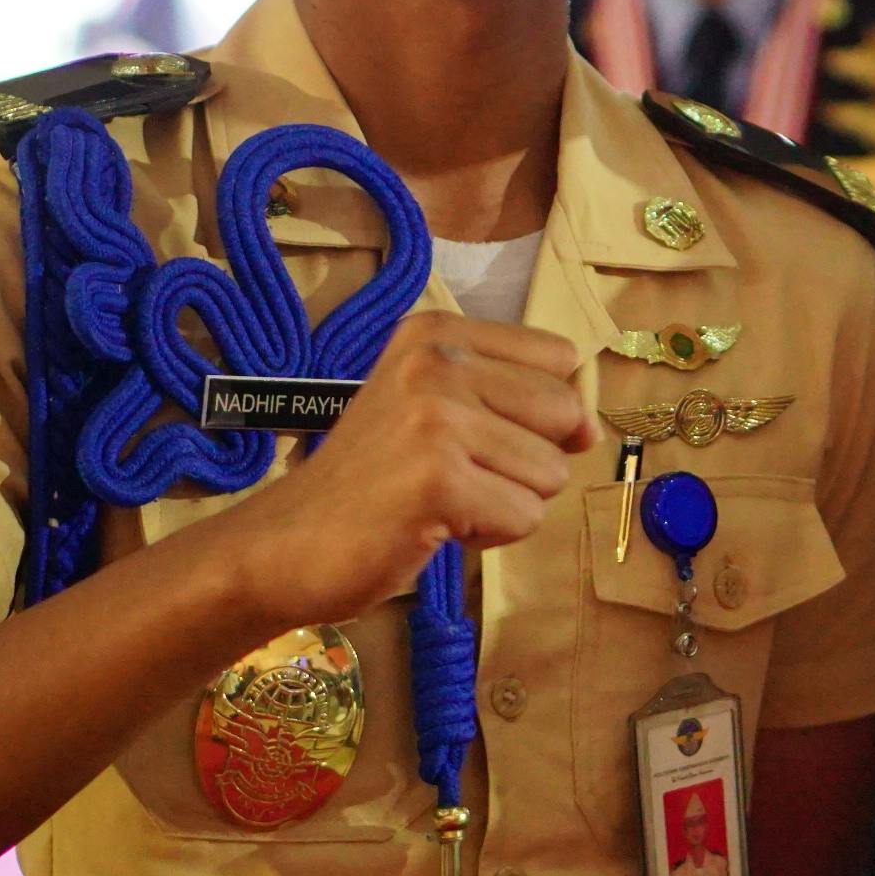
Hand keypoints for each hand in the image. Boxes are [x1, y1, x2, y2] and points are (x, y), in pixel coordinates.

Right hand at [219, 311, 598, 626]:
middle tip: (458, 475)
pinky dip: (490, 535)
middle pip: (565, 413)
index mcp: (437, 332)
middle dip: (528, 463)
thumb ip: (512, 397)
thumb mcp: (434, 407)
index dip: (547, 411)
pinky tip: (434, 525)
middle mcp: (437, 361)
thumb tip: (589, 427)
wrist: (285, 543)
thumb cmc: (372, 481)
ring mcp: (436, 417)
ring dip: (506, 503)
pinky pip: (523, 516)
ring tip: (441, 500)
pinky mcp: (437, 478)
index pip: (560, 359)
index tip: (490, 436)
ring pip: (550, 472)